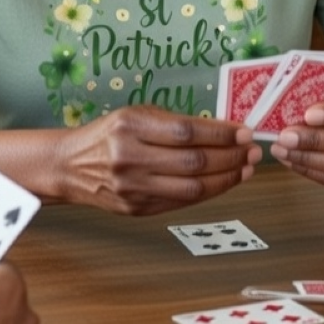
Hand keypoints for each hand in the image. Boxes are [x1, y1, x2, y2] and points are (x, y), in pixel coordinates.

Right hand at [54, 104, 260, 214]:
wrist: (71, 166)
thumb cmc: (109, 134)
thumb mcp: (136, 114)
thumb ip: (175, 123)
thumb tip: (223, 131)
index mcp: (130, 126)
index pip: (187, 132)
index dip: (221, 134)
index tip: (244, 132)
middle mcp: (130, 158)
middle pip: (193, 161)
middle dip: (231, 156)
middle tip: (252, 151)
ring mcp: (133, 188)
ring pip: (192, 188)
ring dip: (226, 179)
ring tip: (245, 168)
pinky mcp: (137, 209)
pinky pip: (181, 202)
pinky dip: (208, 193)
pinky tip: (223, 182)